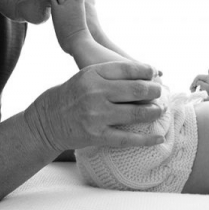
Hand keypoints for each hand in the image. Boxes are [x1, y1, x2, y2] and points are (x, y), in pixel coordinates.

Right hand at [24, 60, 163, 152]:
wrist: (47, 119)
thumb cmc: (73, 94)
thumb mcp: (86, 76)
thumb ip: (112, 74)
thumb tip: (148, 74)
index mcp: (92, 74)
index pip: (128, 69)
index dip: (147, 71)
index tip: (155, 73)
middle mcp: (95, 93)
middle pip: (136, 90)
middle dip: (155, 91)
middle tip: (161, 93)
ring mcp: (96, 115)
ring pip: (136, 113)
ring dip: (154, 112)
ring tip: (160, 110)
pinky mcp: (96, 135)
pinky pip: (127, 138)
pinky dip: (146, 139)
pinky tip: (159, 138)